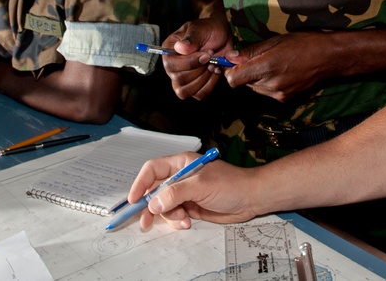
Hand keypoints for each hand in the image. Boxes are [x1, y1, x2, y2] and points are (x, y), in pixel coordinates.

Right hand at [128, 152, 256, 230]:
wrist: (251, 199)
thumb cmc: (230, 184)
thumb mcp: (201, 186)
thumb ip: (176, 193)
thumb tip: (153, 203)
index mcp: (182, 163)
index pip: (153, 170)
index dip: (140, 183)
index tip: (134, 200)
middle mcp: (181, 177)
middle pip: (154, 190)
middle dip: (150, 206)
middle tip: (145, 222)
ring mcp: (185, 193)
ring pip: (163, 206)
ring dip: (169, 216)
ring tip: (183, 219)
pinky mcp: (191, 207)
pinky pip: (174, 215)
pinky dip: (178, 221)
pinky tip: (188, 222)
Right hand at [161, 17, 234, 100]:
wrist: (221, 35)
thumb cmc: (209, 29)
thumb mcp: (201, 28)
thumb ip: (192, 38)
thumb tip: (181, 48)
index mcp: (169, 50)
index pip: (171, 65)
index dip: (190, 62)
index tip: (208, 53)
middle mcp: (172, 66)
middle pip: (179, 80)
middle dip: (200, 69)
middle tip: (212, 56)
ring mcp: (182, 78)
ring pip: (186, 91)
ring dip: (204, 79)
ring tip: (213, 64)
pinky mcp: (194, 86)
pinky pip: (199, 94)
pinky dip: (210, 85)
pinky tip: (215, 72)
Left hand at [224, 32, 328, 102]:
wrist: (328, 58)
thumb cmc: (303, 43)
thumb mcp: (275, 41)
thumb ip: (251, 51)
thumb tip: (231, 57)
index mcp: (266, 67)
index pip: (233, 79)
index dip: (230, 71)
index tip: (235, 62)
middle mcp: (270, 84)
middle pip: (243, 83)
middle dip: (246, 72)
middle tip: (259, 58)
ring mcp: (278, 94)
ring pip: (255, 88)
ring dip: (257, 78)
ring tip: (273, 64)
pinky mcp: (285, 99)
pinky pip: (267, 92)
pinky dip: (268, 84)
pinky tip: (281, 72)